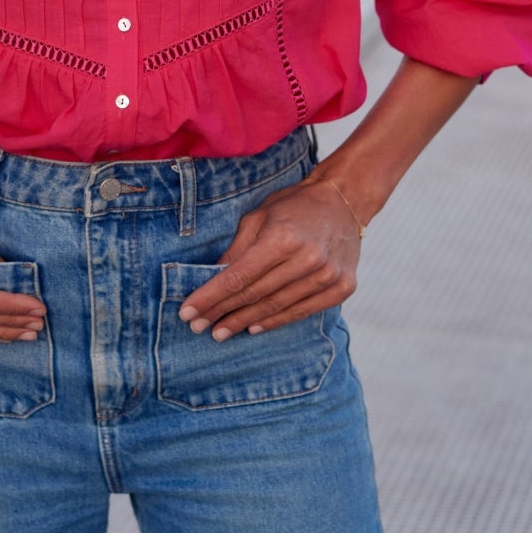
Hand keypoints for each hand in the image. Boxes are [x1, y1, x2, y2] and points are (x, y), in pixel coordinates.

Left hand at [178, 175, 360, 340]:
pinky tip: (254, 327)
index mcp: (283, 237)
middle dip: (222, 312)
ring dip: (244, 322)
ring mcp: (327, 276)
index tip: (188, 312)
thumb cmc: (294, 206)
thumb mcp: (259, 216)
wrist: (343, 201)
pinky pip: (300, 311)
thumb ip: (236, 249)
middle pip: (254, 295)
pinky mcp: (341, 288)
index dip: (210, 297)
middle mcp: (307, 259)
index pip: (238, 276)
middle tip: (198, 326)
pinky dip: (275, 321)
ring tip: (220, 331)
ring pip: (275, 307)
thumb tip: (211, 279)